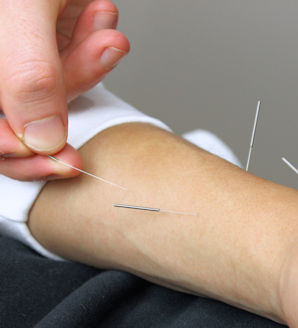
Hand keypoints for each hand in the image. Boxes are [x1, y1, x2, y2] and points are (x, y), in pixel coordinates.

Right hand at [0, 0, 128, 179]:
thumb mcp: (19, 6)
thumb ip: (27, 73)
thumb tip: (42, 139)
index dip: (17, 152)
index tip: (66, 159)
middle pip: (16, 113)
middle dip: (67, 93)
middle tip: (98, 75)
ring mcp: (10, 46)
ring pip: (47, 86)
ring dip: (84, 63)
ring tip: (104, 27)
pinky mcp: (37, 32)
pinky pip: (62, 57)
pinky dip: (89, 43)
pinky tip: (101, 16)